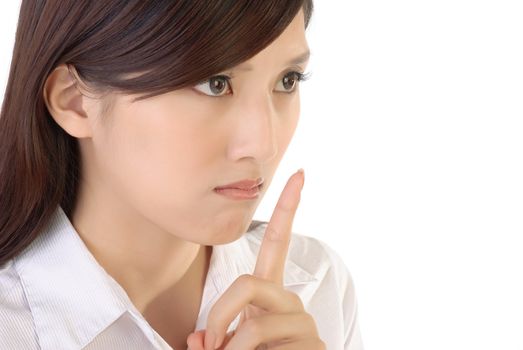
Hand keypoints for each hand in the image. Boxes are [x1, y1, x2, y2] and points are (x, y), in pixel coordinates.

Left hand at [186, 169, 324, 349]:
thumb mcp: (225, 345)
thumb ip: (213, 336)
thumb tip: (200, 341)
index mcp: (270, 294)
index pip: (278, 243)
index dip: (288, 208)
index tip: (301, 174)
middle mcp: (290, 302)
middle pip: (248, 283)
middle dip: (220, 314)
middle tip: (210, 344)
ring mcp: (304, 324)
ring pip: (253, 326)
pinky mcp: (313, 347)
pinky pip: (264, 348)